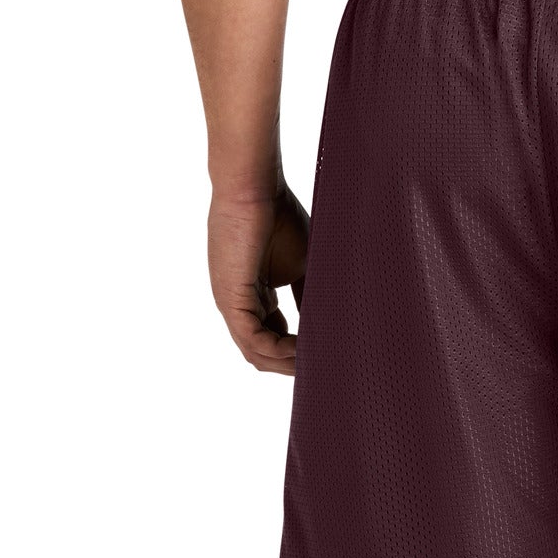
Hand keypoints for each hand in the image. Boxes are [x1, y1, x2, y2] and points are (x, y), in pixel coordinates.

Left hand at [207, 184, 309, 373]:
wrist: (255, 188)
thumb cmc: (278, 216)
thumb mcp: (302, 266)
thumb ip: (308, 297)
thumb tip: (326, 324)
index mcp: (254, 297)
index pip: (272, 339)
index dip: (296, 353)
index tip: (323, 355)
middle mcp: (239, 306)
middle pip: (262, 354)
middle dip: (291, 366)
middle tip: (322, 368)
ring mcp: (232, 304)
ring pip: (257, 353)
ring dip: (287, 363)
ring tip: (316, 361)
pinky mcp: (231, 299)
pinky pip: (254, 340)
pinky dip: (279, 351)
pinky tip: (303, 348)